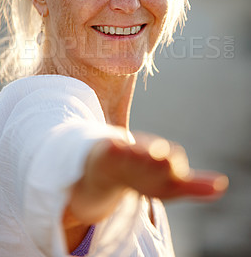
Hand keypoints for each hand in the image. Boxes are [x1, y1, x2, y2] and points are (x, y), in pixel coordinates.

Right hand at [67, 133, 227, 223]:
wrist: (112, 167)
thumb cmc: (145, 175)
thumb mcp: (171, 185)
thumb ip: (195, 185)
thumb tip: (222, 184)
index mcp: (162, 157)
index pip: (172, 160)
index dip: (175, 167)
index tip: (179, 172)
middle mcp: (146, 150)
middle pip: (154, 152)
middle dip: (159, 156)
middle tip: (167, 158)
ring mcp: (126, 150)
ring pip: (133, 150)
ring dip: (139, 151)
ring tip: (146, 153)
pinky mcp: (108, 151)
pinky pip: (111, 149)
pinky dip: (113, 147)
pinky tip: (112, 146)